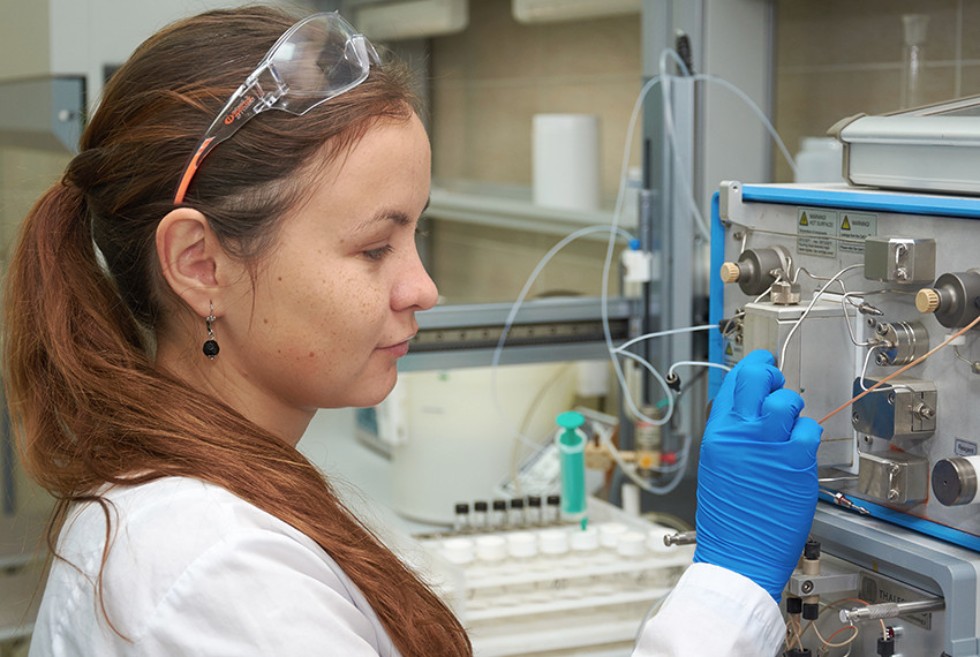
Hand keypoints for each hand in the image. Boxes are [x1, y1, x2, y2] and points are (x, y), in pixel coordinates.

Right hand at [693, 349, 821, 601]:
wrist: (737, 552)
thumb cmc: (727, 516)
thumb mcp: (716, 464)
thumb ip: (732, 432)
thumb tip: (747, 406)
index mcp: (718, 433)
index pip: (734, 380)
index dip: (752, 365)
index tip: (763, 363)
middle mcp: (742, 434)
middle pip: (759, 378)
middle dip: (772, 373)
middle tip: (777, 382)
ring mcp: (770, 447)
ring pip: (788, 401)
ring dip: (792, 407)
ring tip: (788, 425)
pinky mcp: (796, 464)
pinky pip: (809, 430)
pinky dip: (807, 435)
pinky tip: (799, 450)